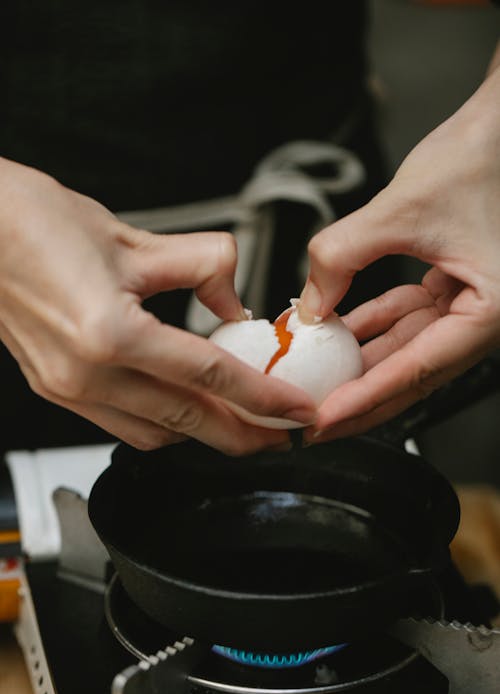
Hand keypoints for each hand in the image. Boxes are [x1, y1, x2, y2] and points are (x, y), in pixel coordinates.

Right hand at [0, 159, 315, 453]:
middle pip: (187, 420)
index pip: (209, 376)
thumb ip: (198, 267)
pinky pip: (121, 425)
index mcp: (109, 333)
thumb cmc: (33, 222)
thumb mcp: (132, 237)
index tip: (297, 411)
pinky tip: (183, 407)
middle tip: (282, 434)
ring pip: (154, 433)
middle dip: (243, 435)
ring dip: (202, 432)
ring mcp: (67, 388)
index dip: (264, 398)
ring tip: (240, 420)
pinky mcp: (56, 389)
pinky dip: (163, 423)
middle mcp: (86, 372)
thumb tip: (231, 299)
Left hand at [298, 65, 499, 442]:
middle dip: (359, 397)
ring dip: (361, 363)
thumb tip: (308, 304)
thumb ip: (343, 256)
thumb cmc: (483, 156)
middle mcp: (484, 316)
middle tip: (313, 423)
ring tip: (317, 381)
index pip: (416, 370)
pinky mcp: (454, 286)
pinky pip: (407, 318)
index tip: (324, 419)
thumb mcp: (401, 208)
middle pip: (411, 374)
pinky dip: (371, 325)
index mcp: (491, 311)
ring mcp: (469, 303)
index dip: (364, 398)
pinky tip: (337, 331)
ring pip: (406, 349)